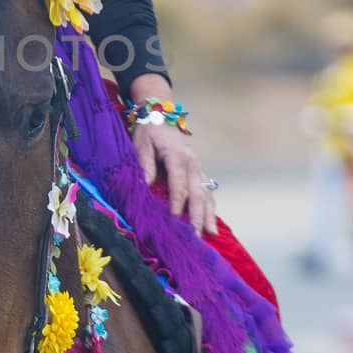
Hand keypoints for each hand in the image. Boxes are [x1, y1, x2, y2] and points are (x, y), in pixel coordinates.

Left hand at [131, 121, 217, 235]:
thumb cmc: (148, 132)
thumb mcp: (141, 144)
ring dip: (208, 215)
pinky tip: (211, 225)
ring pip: (207, 194)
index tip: (174, 219)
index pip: (179, 183)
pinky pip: (208, 193)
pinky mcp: (199, 174)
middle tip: (195, 235)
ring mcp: (199, 169)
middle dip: (197, 215)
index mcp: (177, 156)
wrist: (161, 117)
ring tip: (210, 234)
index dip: (177, 202)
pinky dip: (210, 209)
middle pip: (197, 193)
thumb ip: (145, 163)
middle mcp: (193, 164)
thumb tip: (147, 183)